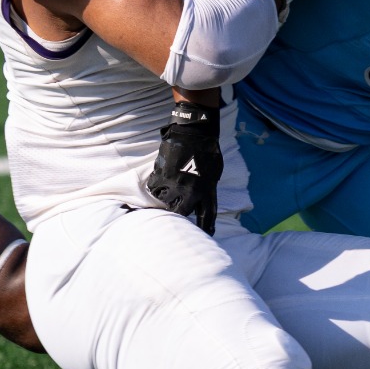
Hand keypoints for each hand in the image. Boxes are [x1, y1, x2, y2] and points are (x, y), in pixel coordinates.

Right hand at [145, 100, 223, 232]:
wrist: (195, 133)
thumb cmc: (207, 151)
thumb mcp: (214, 173)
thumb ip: (207, 188)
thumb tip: (201, 201)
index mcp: (208, 191)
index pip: (207, 216)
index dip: (205, 228)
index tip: (204, 236)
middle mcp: (191, 191)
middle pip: (181, 213)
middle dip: (177, 212)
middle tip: (175, 206)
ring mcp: (176, 183)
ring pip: (165, 201)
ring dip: (165, 196)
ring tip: (167, 188)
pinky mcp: (163, 174)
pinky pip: (154, 186)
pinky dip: (156, 183)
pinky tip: (159, 177)